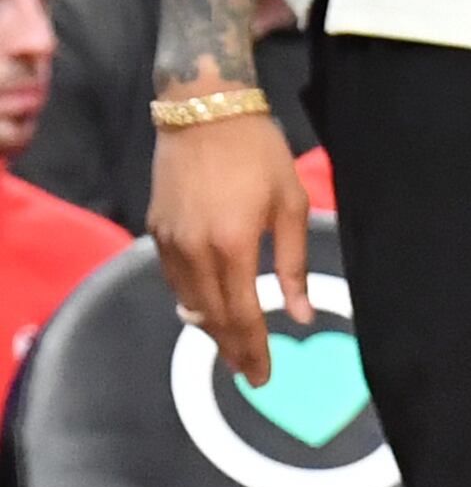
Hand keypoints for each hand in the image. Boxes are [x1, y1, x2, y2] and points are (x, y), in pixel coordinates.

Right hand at [148, 111, 310, 387]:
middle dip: (232, 349)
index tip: (263, 378)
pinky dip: (191, 300)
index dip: (254, 351)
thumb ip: (294, 266)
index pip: (243, 315)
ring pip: (187, 301)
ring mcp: (169, 239)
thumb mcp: (291, 207)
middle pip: (212, 317)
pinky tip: (206, 309)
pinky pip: (172, 278)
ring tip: (232, 348)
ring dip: (210, 329)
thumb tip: (300, 316)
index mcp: (232, 246)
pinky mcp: (155, 227)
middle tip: (250, 374)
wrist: (203, 108)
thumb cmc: (258, 154)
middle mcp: (193, 249)